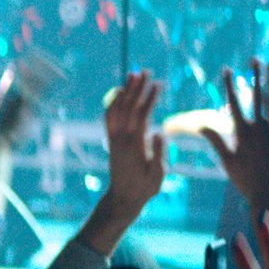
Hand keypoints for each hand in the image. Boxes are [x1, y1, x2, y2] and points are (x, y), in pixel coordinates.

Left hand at [101, 71, 168, 217]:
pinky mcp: (111, 141)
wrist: (123, 198)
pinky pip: (109, 118)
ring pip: (116, 110)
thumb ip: (159, 153)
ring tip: (133, 75)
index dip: (149, 98)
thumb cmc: (144, 188)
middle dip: (136, 88)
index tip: (158, 83)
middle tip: (145, 71)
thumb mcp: (157, 174)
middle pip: (127, 107)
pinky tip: (120, 93)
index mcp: (134, 144)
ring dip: (124, 91)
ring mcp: (114, 139)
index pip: (142, 114)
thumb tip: (159, 132)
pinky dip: (113, 103)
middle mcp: (121, 139)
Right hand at [208, 59, 268, 219]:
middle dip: (256, 76)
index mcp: (241, 132)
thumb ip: (215, 140)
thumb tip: (200, 125)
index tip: (227, 70)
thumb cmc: (245, 180)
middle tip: (255, 59)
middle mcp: (259, 128)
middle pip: (257, 96)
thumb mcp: (226, 161)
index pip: (234, 102)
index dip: (230, 84)